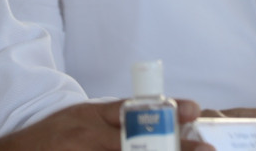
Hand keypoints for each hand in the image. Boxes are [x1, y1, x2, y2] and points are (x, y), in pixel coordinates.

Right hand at [0, 98, 207, 150]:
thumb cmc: (50, 137)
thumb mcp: (79, 116)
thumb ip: (111, 118)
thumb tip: (152, 120)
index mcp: (90, 116)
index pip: (133, 110)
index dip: (165, 110)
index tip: (194, 109)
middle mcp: (88, 136)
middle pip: (138, 143)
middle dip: (175, 148)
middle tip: (204, 149)